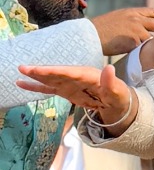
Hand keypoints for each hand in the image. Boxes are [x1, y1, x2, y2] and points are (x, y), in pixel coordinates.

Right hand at [17, 62, 132, 126]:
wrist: (116, 102)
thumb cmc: (118, 95)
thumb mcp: (118, 91)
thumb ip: (111, 81)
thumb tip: (109, 68)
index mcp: (87, 75)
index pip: (69, 72)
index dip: (54, 71)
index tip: (41, 69)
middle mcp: (75, 76)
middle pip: (56, 73)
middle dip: (41, 71)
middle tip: (24, 68)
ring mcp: (69, 83)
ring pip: (50, 79)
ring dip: (35, 76)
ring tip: (20, 72)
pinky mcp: (65, 90)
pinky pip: (48, 88)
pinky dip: (35, 86)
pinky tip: (21, 83)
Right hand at [92, 7, 153, 55]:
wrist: (90, 36)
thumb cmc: (102, 28)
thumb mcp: (119, 16)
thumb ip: (133, 17)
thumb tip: (144, 19)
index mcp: (133, 12)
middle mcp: (137, 19)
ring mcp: (136, 30)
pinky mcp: (134, 42)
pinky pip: (146, 46)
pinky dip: (150, 50)